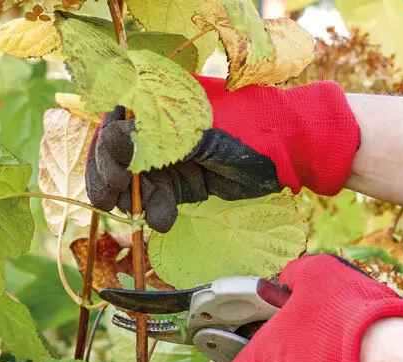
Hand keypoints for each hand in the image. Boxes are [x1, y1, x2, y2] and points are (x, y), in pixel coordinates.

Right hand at [85, 76, 360, 231]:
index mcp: (161, 98)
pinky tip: (162, 221)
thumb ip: (161, 137)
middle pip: (116, 152)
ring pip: (133, 180)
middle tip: (113, 200)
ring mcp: (169, 155)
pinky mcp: (182, 182)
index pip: (117, 119)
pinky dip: (155, 210)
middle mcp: (158, 125)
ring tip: (146, 215)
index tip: (115, 167)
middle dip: (111, 177)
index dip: (107, 145)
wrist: (294, 152)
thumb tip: (119, 138)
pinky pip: (156, 197)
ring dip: (135, 199)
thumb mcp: (204, 131)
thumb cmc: (251, 128)